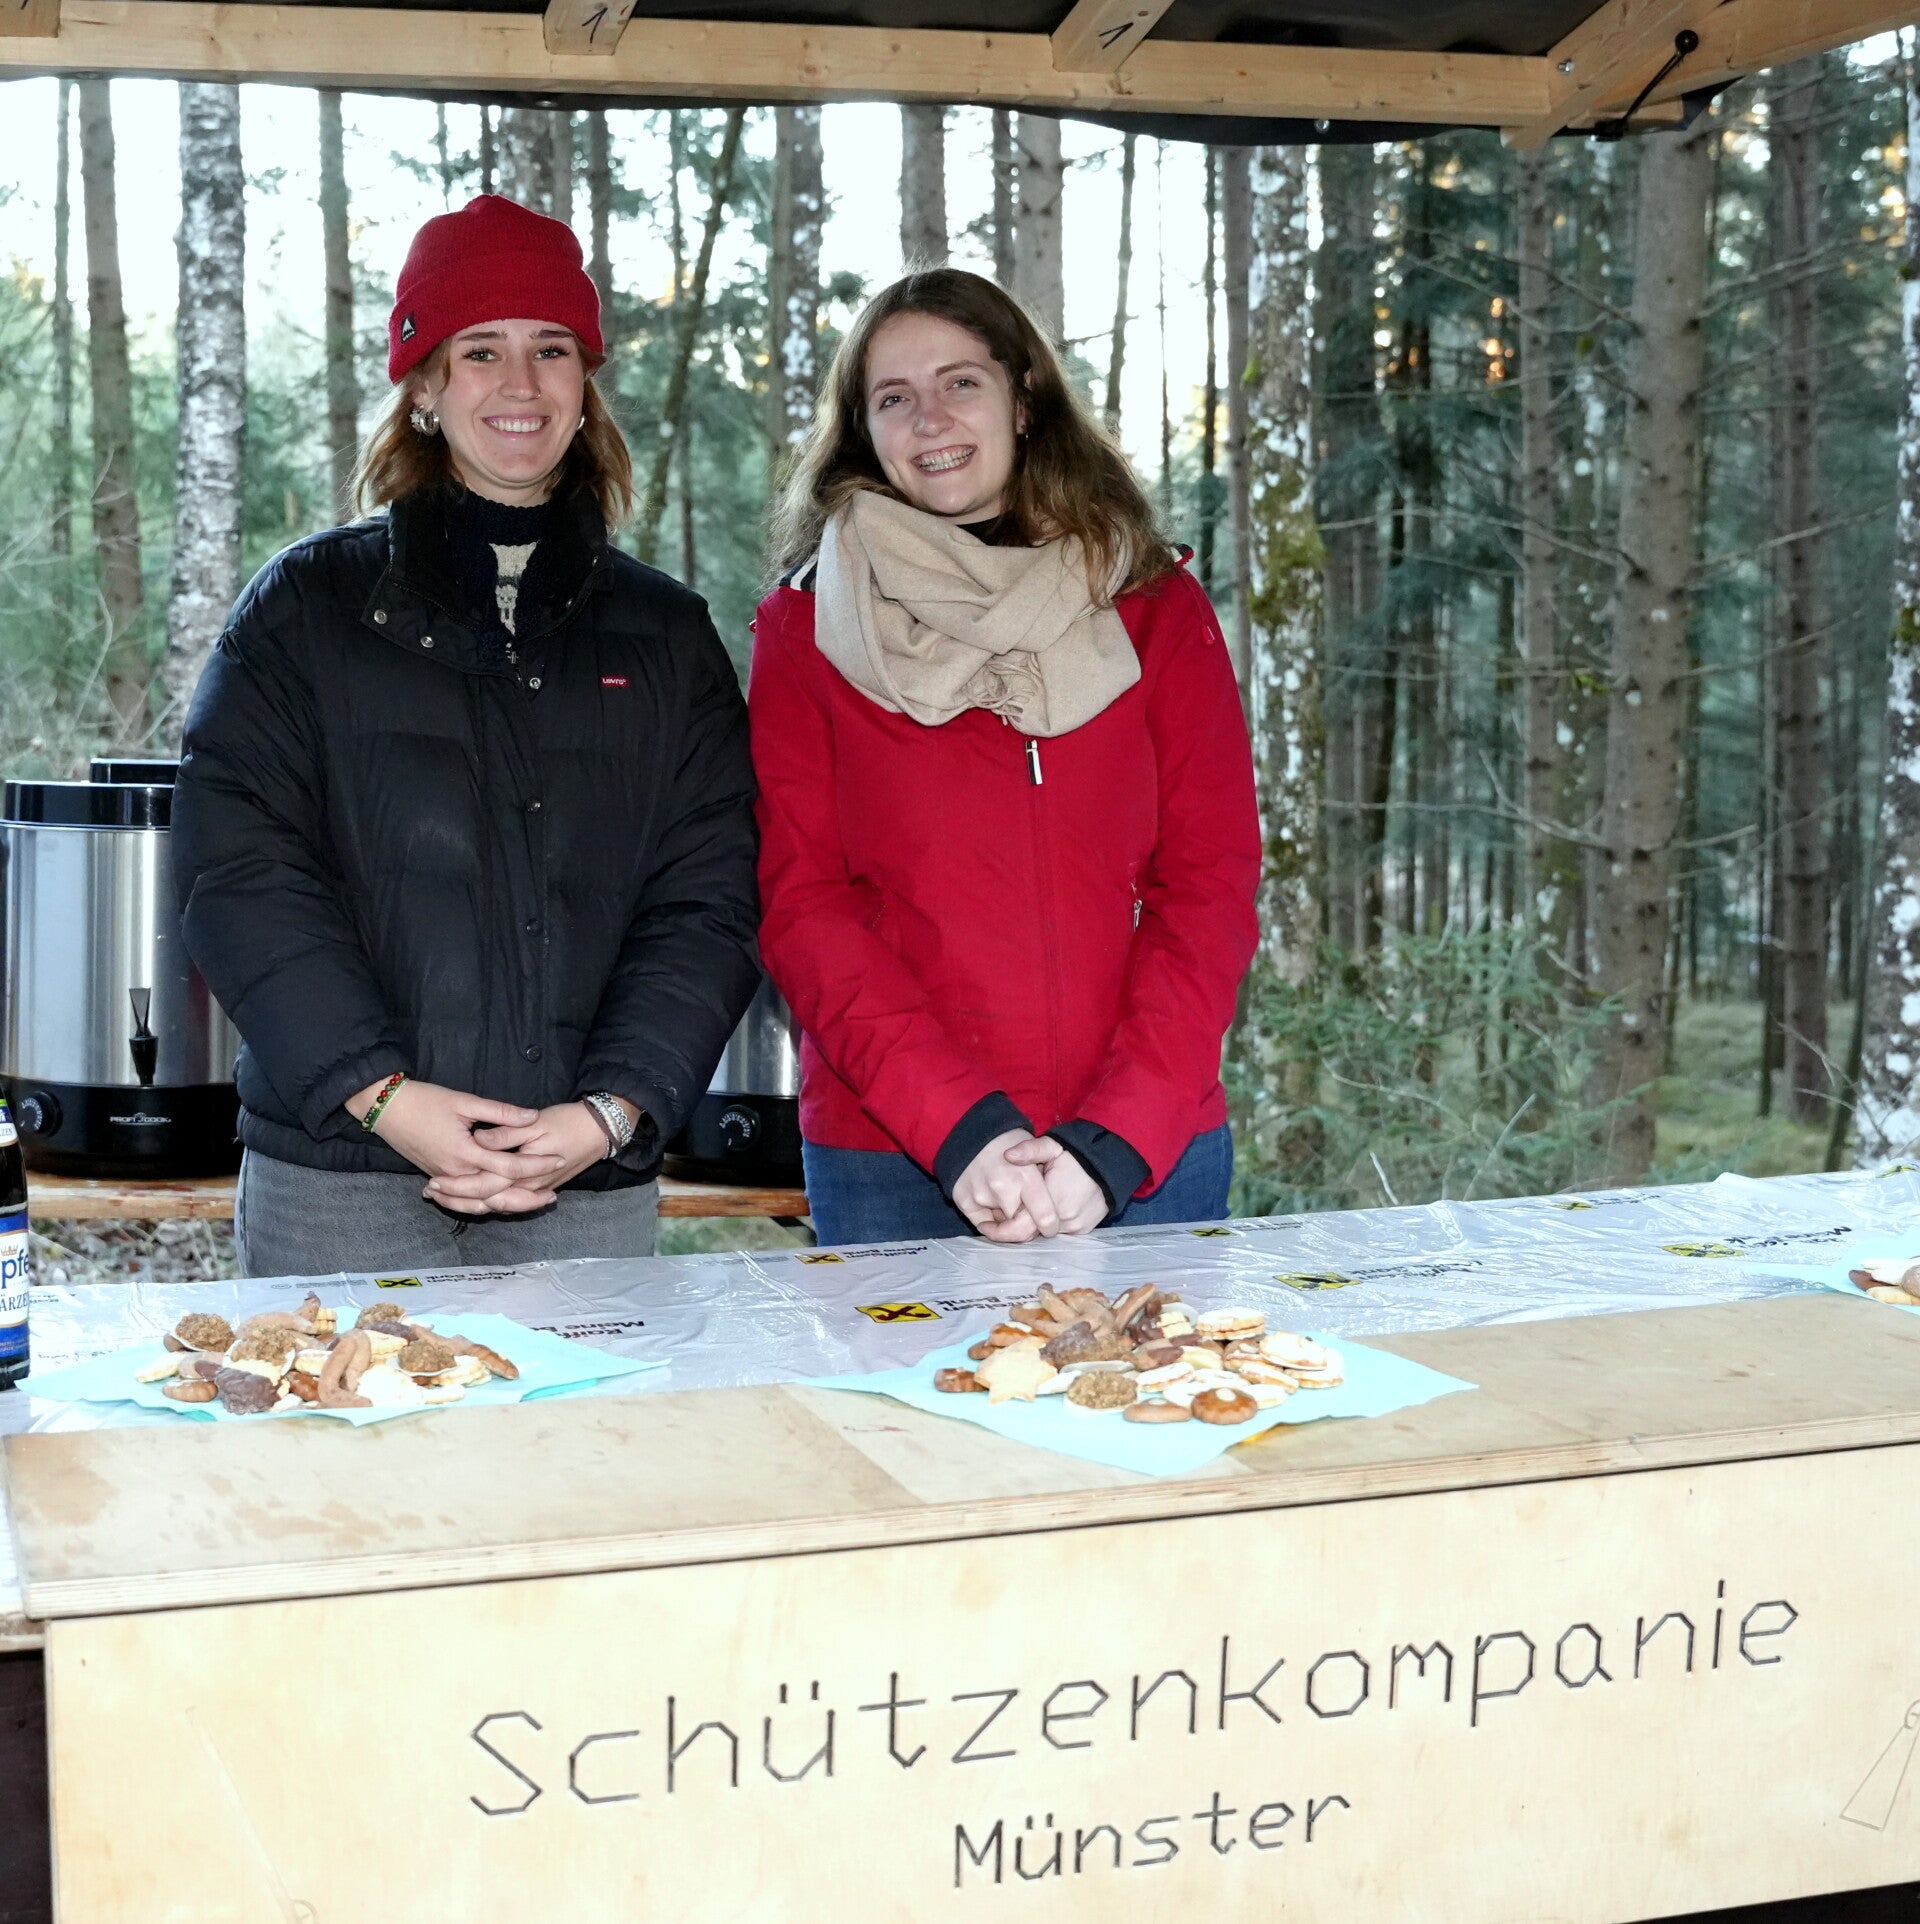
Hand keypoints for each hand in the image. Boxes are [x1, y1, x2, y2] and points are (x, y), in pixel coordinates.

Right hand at [349, 1080, 553, 1203]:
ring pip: (480, 1203)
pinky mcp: (438, 1178)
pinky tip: (499, 1204)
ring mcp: (445, 1179)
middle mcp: (456, 1173)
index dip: (536, 1164)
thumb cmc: (425, 1100)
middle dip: (527, 1196)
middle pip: (498, 1194)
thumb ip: (500, 1112)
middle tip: (553, 1194)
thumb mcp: (464, 1101)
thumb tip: (533, 1116)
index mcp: (465, 1153)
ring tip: (533, 1203)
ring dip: (507, 1205)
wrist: (384, 1108)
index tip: (558, 1159)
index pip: (509, 1166)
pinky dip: (483, 1205)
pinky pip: (464, 1200)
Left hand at [429, 1100, 625, 1215]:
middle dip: (456, 1200)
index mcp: (524, 1172)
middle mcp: (527, 1188)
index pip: (483, 1187)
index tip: (432, 1181)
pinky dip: (488, 1202)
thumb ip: (505, 1134)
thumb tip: (478, 1140)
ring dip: (469, 1204)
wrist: (600, 1130)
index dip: (456, 1187)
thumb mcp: (536, 1123)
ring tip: (443, 1197)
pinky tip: (473, 1198)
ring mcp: (533, 1191)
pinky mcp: (537, 1188)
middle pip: (486, 1202)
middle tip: (429, 1191)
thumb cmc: (569, 1122)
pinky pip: (509, 1202)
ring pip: (496, 1206)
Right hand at [952, 1130, 1062, 1242]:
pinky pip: (983, 1225)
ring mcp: (980, 1195)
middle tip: (1029, 1214)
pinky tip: (992, 1202)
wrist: (973, 1131)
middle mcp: (1002, 1187)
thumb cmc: (1011, 1143)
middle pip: (1022, 1228)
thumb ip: (1049, 1183)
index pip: (1044, 1217)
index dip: (1050, 1227)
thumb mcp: (1041, 1150)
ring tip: (1008, 1198)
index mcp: (1025, 1176)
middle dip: (1028, 1227)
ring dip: (1008, 1220)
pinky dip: (990, 1221)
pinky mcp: (964, 1201)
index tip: (1050, 1228)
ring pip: (1003, 1228)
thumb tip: (1050, 1212)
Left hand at [1005, 1135, 1108, 1233]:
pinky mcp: (1082, 1230)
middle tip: (1016, 1207)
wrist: (1110, 1166)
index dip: (1006, 1221)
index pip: (1020, 1224)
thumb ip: (1030, 1150)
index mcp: (1053, 1198)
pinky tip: (1053, 1208)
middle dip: (1021, 1222)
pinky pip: (1060, 1233)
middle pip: (1032, 1231)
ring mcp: (1075, 1227)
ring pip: (1046, 1233)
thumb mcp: (1052, 1146)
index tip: (994, 1218)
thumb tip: (1008, 1155)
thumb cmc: (1077, 1156)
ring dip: (1038, 1222)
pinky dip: (1054, 1223)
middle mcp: (1064, 1218)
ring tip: (1038, 1203)